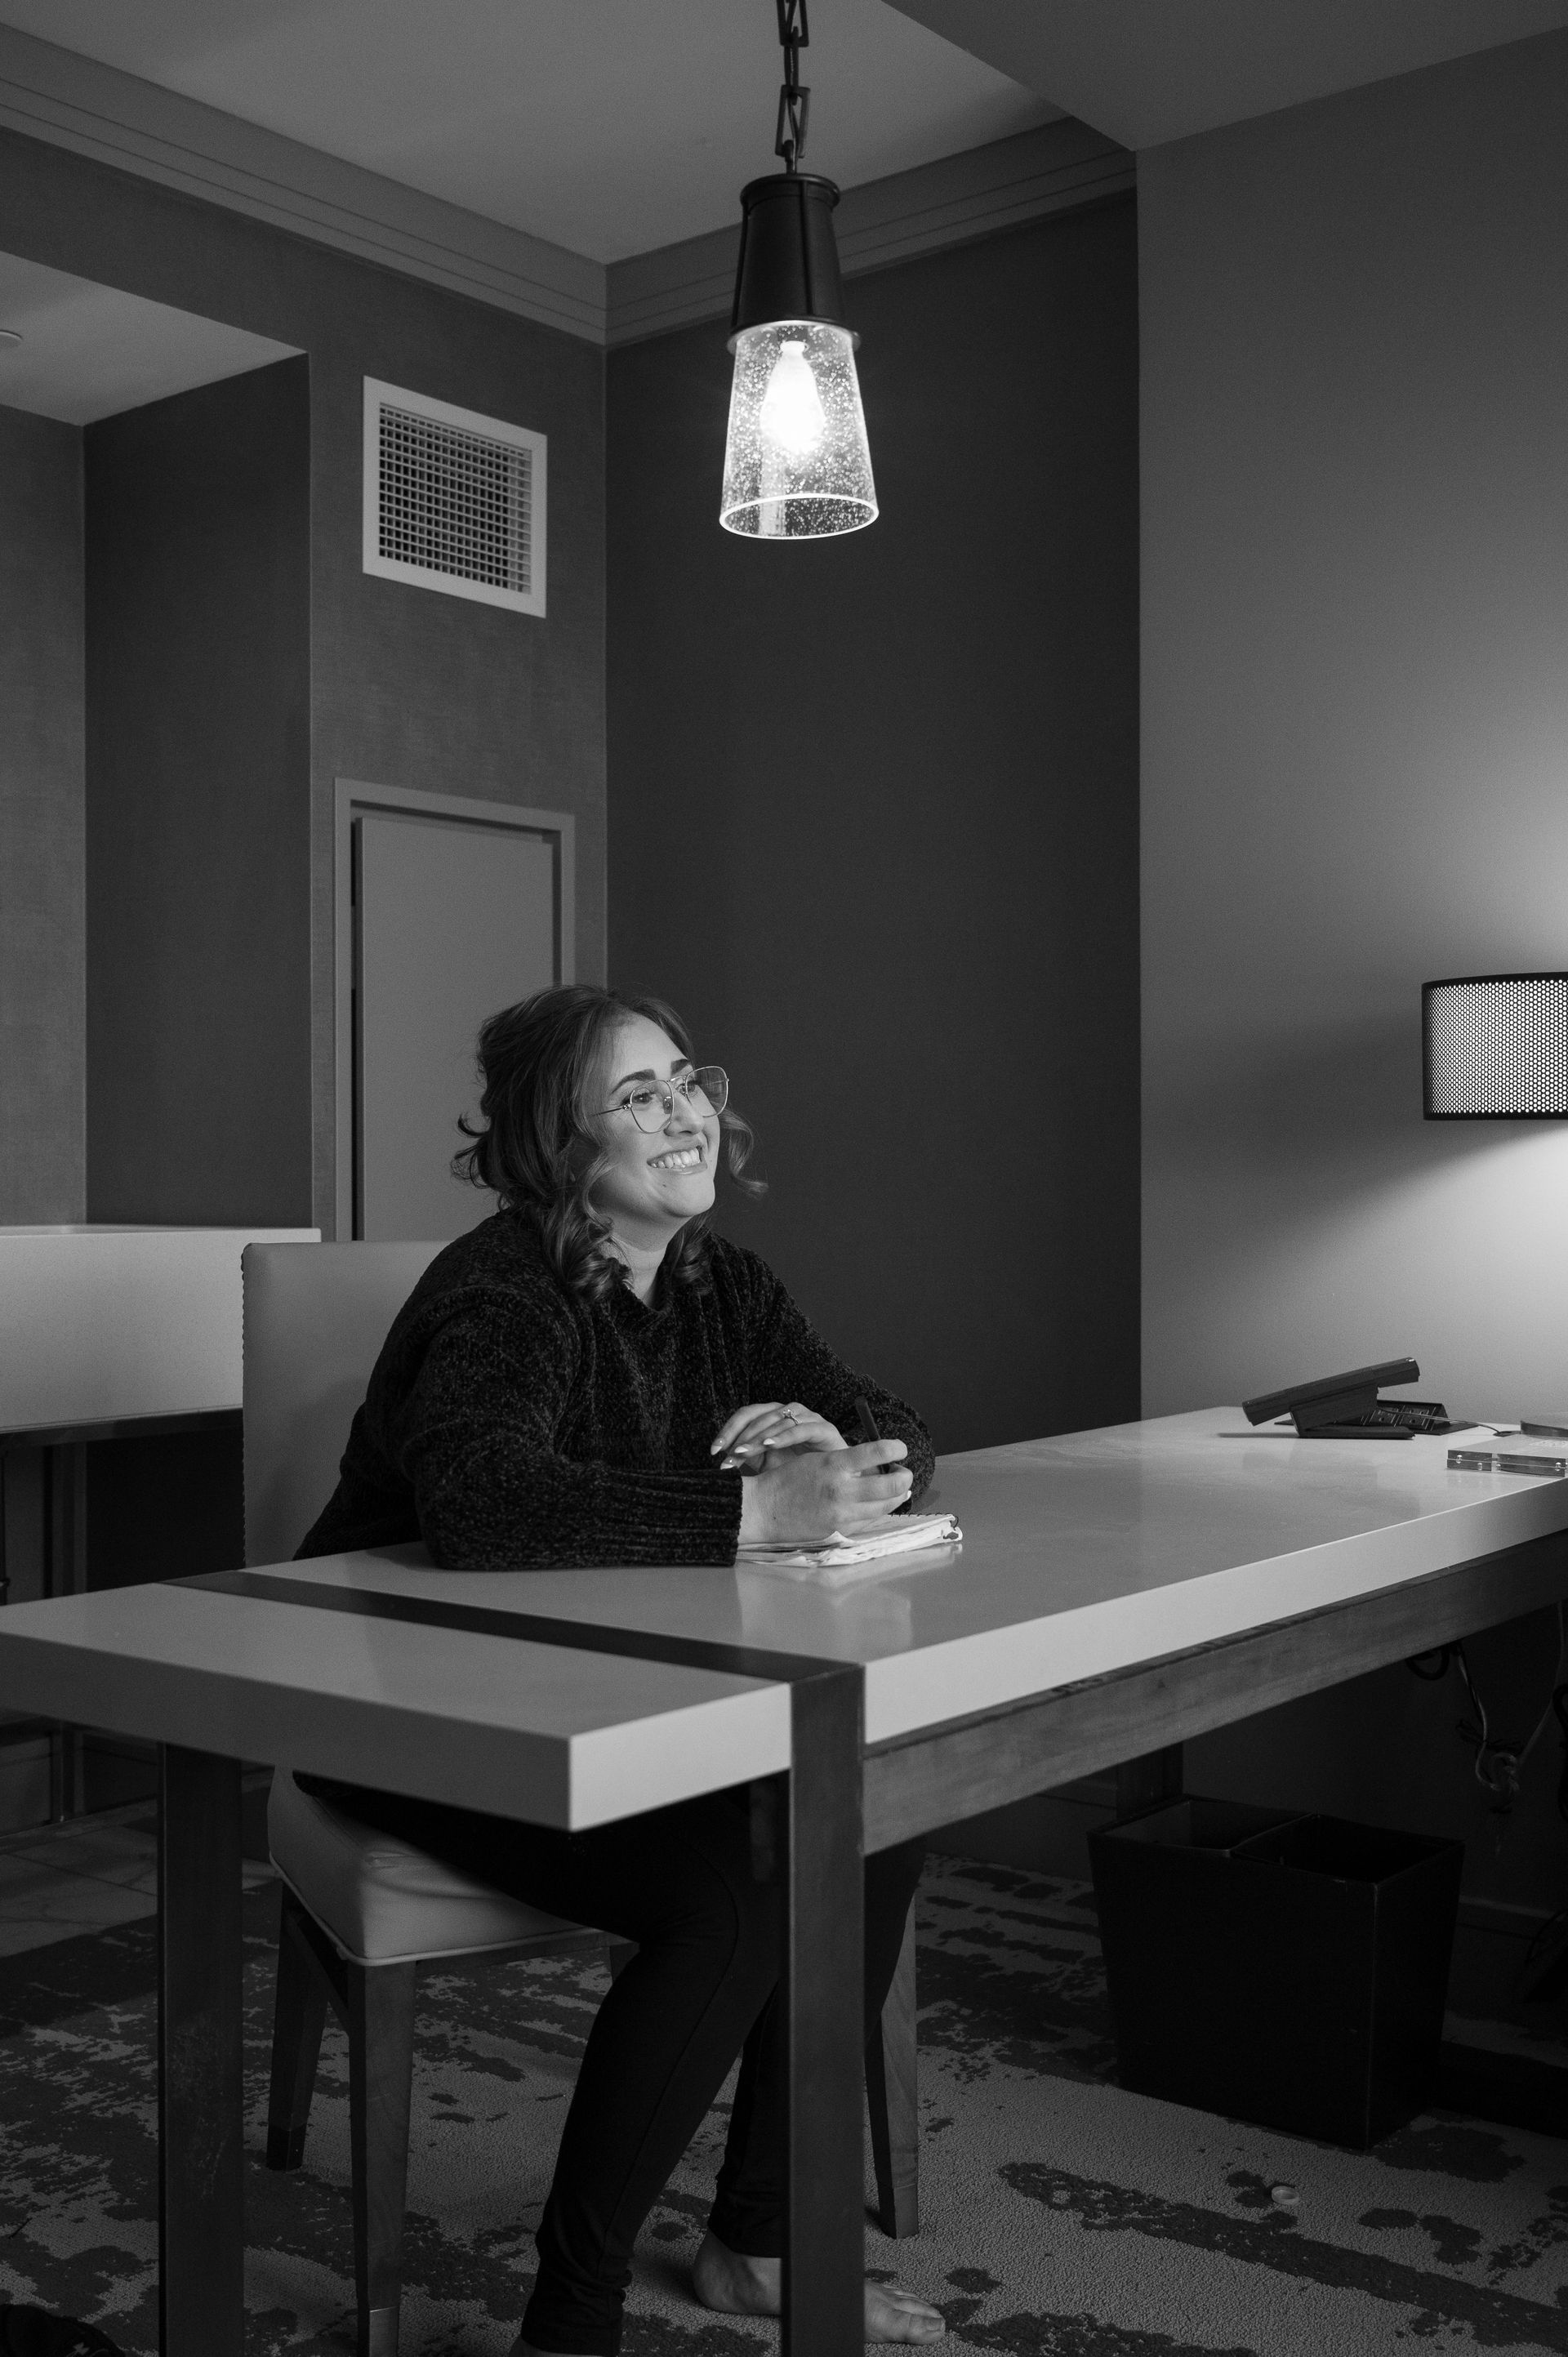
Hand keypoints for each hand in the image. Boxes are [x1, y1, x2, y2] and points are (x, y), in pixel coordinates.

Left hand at [711, 1400, 846, 1467]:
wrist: (834, 1479)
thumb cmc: (800, 1471)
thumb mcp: (767, 1465)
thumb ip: (748, 1459)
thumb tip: (721, 1463)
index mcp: (773, 1416)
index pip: (745, 1414)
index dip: (728, 1429)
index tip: (714, 1450)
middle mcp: (789, 1411)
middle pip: (758, 1416)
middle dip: (739, 1437)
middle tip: (726, 1458)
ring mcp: (808, 1418)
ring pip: (777, 1420)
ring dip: (757, 1437)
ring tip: (742, 1453)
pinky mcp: (824, 1429)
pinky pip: (801, 1429)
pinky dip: (784, 1436)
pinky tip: (769, 1446)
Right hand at [735, 1435, 912, 1546]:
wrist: (764, 1509)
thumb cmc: (788, 1479)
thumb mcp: (818, 1459)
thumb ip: (848, 1460)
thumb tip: (881, 1461)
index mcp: (834, 1464)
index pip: (877, 1452)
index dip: (896, 1448)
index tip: (900, 1448)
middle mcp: (842, 1489)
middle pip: (893, 1484)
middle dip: (905, 1476)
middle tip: (903, 1472)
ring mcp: (843, 1513)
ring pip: (887, 1505)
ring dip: (898, 1495)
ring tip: (896, 1488)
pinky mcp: (841, 1530)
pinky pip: (871, 1520)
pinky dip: (879, 1510)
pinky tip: (878, 1503)